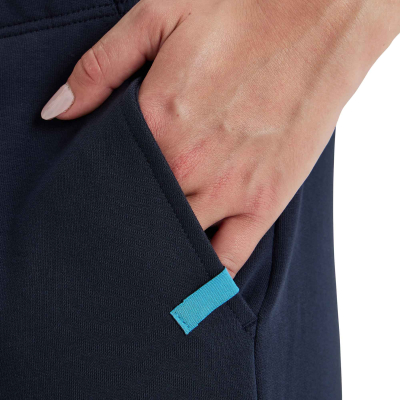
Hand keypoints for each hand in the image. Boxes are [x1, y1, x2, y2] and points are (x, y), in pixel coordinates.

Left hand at [41, 0, 398, 277]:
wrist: (323, 15)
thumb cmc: (245, 12)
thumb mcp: (161, 16)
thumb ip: (101, 66)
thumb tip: (58, 109)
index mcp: (157, 120)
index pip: (107, 181)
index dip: (93, 199)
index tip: (87, 211)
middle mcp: (188, 163)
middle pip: (139, 217)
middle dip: (122, 232)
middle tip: (110, 243)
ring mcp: (230, 188)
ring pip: (177, 244)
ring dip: (157, 257)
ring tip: (142, 268)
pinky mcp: (265, 200)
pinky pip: (228, 258)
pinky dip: (206, 278)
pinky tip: (189, 283)